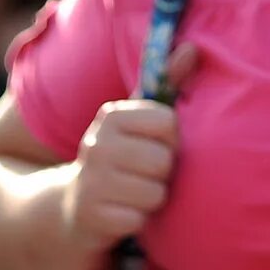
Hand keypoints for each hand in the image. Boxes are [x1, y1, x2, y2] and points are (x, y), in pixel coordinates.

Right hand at [61, 44, 199, 250]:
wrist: (75, 206)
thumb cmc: (121, 158)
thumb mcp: (139, 121)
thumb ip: (167, 84)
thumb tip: (193, 48)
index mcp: (111, 116)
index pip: (168, 123)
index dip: (171, 140)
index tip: (155, 146)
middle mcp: (96, 144)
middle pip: (163, 161)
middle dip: (162, 174)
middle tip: (143, 175)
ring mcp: (90, 181)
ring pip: (155, 194)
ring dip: (152, 199)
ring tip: (134, 194)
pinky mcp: (92, 216)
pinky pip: (139, 220)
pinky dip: (138, 221)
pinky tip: (123, 213)